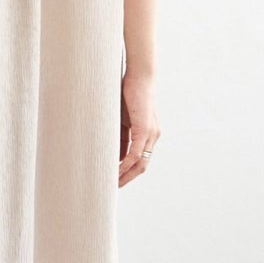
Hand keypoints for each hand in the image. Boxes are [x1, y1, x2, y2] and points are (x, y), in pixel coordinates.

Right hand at [119, 72, 158, 187]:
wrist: (138, 76)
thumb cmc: (128, 93)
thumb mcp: (121, 118)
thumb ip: (119, 134)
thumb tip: (110, 150)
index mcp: (148, 134)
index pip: (139, 159)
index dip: (128, 171)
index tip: (115, 178)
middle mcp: (153, 136)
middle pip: (142, 166)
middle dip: (127, 178)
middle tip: (113, 186)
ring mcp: (151, 133)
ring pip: (140, 162)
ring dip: (126, 174)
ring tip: (113, 182)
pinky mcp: (145, 129)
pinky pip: (136, 153)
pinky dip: (127, 163)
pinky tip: (117, 170)